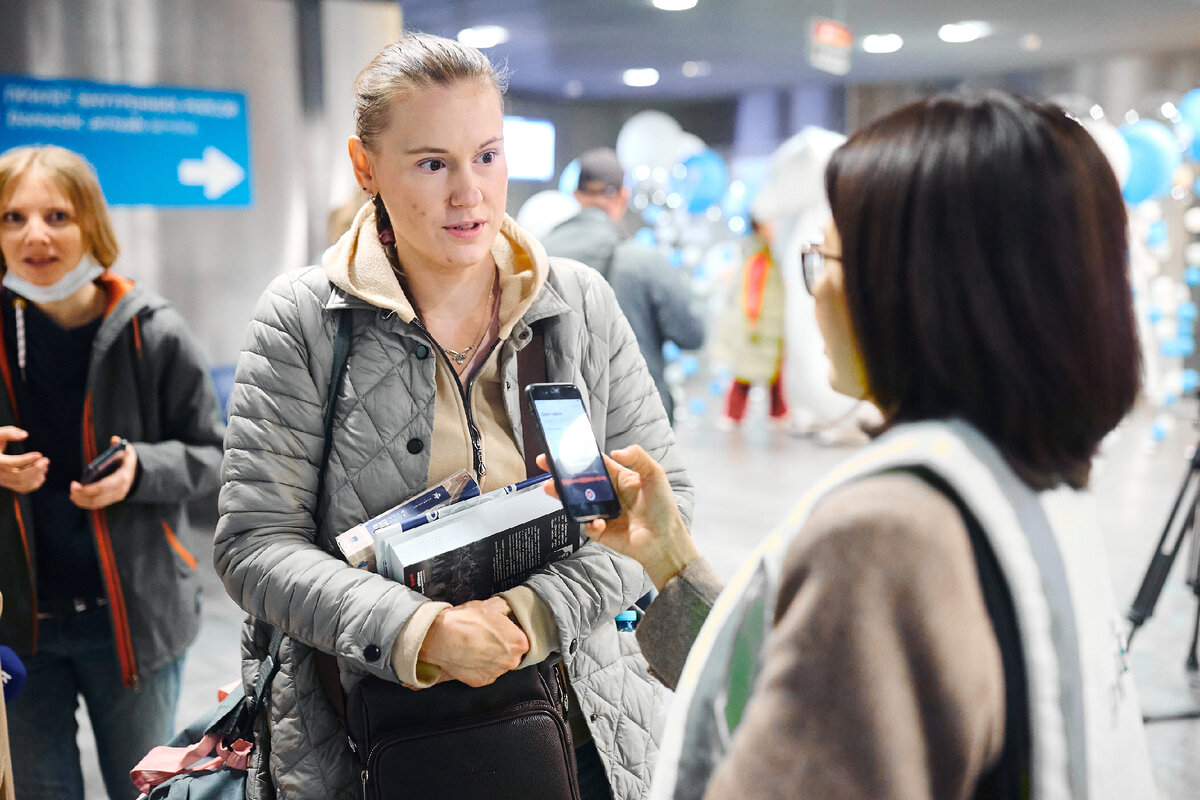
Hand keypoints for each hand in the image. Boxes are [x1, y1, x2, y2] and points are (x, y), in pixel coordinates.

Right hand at [0, 426, 47, 493]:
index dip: (25, 460)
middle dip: (34, 469)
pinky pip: (21, 488)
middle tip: (46, 460)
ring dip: (36, 476)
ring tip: (45, 465)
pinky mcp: (7, 483)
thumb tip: (25, 435)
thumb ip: (9, 432)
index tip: (39, 454)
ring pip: (20, 484)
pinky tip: (42, 475)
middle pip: (17, 476)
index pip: (10, 463)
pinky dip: (33, 484)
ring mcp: (1, 480)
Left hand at [69, 436, 137, 509]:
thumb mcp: (126, 451)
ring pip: (96, 503)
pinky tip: (77, 498)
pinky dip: (86, 503)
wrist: (137, 472)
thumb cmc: (126, 460)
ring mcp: (116, 496)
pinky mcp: (112, 500)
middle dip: (81, 494)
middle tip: (71, 488)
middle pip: (97, 497)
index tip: (74, 484)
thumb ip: (119, 445)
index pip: (102, 486)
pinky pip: (97, 504)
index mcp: (122, 478)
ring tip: (72, 494)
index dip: (86, 488)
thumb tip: (114, 439)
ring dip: (82, 500)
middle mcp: (120, 490)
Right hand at [418, 595, 528, 686]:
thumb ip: (507, 607)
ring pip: (499, 663)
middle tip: (488, 635)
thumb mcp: (490, 605)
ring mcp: (496, 673)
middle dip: (503, 644)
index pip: (523, 637)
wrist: (439, 638)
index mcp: (519, 642)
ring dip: (492, 655)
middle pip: (513, 652)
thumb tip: (511, 608)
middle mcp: (511, 661)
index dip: (512, 631)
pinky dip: (480, 665)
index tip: (503, 628)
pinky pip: (485, 672)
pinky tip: (471, 654)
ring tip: (477, 644)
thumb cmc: (465, 622)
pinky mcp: (481, 681)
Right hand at [539, 445, 697, 589]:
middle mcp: (608, 494)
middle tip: (545, 464)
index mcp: (619, 478)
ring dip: (563, 495)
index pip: (594, 464)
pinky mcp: (601, 531)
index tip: (561, 449)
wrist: (665, 541)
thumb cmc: (663, 508)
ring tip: (550, 488)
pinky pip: (587, 525)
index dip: (577, 455)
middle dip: (560, 473)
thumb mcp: (655, 474)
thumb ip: (638, 457)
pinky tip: (598, 521)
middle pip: (579, 481)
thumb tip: (616, 450)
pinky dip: (590, 522)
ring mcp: (603, 513)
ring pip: (577, 502)